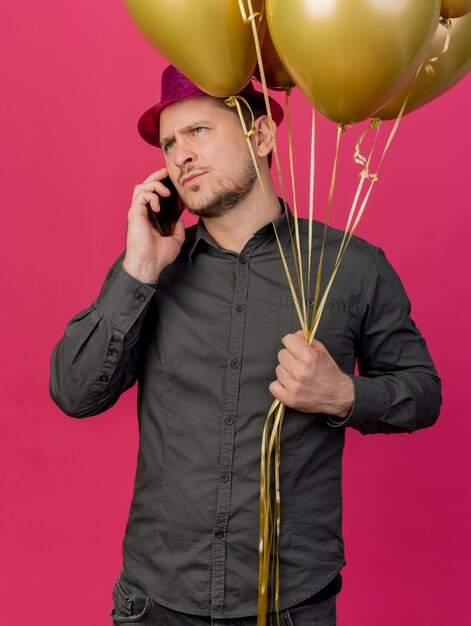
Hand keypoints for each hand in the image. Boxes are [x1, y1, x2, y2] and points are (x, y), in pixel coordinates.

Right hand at [122, 168, 184, 282]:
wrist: (149, 265)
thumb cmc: (158, 256)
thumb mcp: (175, 241)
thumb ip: (178, 230)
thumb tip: (180, 220)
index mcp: (150, 218)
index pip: (153, 195)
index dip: (161, 186)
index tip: (172, 183)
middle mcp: (142, 213)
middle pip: (145, 186)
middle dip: (156, 177)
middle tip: (166, 173)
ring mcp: (137, 212)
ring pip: (141, 187)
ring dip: (154, 184)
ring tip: (166, 192)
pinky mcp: (134, 213)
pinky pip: (141, 195)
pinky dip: (151, 195)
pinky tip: (158, 205)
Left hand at [269, 330, 353, 417]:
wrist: (338, 395)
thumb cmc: (329, 372)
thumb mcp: (322, 351)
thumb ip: (307, 340)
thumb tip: (294, 335)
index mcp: (308, 357)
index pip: (288, 340)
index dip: (292, 342)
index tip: (295, 347)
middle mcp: (299, 371)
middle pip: (281, 354)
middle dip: (290, 357)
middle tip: (299, 364)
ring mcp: (293, 386)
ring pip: (278, 370)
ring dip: (286, 372)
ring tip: (298, 376)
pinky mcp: (289, 398)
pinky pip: (273, 386)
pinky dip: (280, 385)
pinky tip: (290, 385)